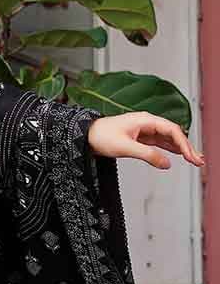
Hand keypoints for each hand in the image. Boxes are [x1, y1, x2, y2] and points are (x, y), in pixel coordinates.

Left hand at [88, 112, 204, 173]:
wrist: (85, 136)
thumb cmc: (101, 136)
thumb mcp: (125, 147)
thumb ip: (147, 155)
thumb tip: (166, 163)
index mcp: (145, 120)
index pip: (172, 130)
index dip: (184, 144)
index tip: (191, 157)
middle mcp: (147, 122)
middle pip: (173, 133)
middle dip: (187, 146)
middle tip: (198, 160)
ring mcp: (143, 130)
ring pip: (167, 138)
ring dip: (180, 148)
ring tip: (193, 159)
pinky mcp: (139, 137)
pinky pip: (159, 142)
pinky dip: (169, 148)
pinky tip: (178, 154)